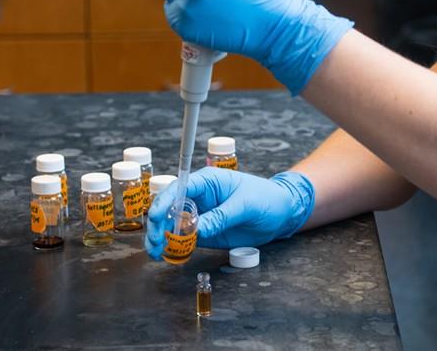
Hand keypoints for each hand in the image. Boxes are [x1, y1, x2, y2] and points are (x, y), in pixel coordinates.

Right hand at [145, 166, 315, 257]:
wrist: (282, 213)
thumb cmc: (267, 198)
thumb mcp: (246, 205)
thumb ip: (222, 216)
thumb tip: (197, 229)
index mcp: (208, 181)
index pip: (179, 188)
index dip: (164, 202)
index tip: (155, 217)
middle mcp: (199, 198)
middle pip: (169, 208)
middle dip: (157, 223)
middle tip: (155, 242)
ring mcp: (200, 215)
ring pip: (172, 225)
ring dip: (161, 238)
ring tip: (156, 253)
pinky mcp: (205, 232)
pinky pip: (184, 240)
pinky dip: (173, 247)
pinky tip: (167, 256)